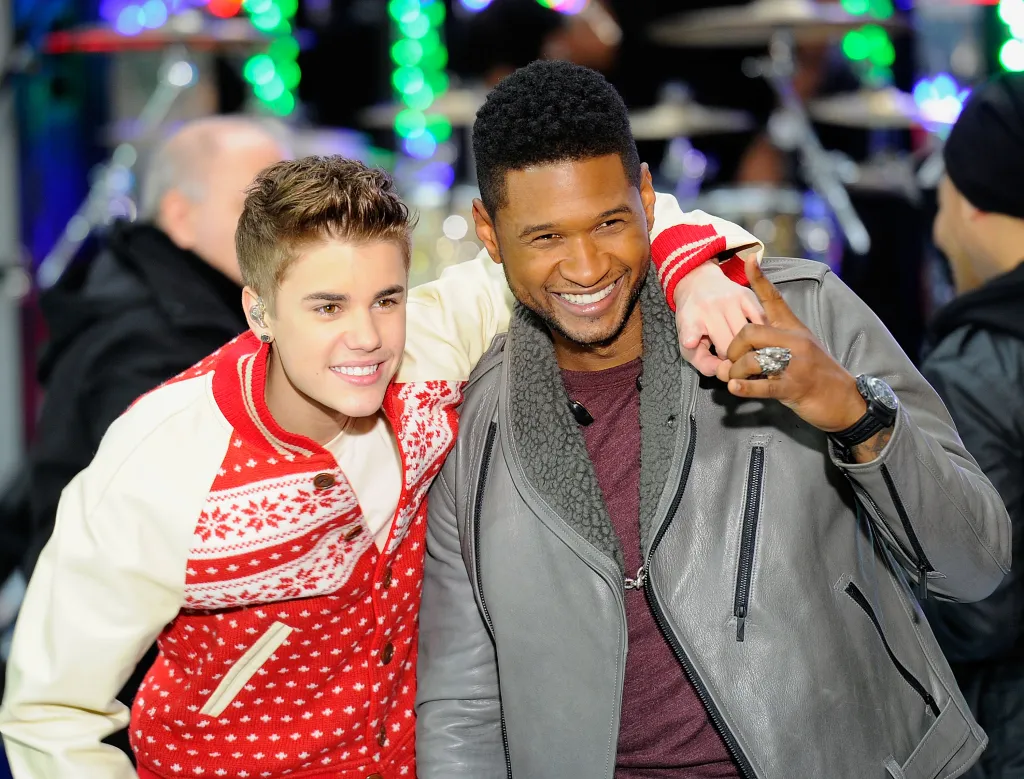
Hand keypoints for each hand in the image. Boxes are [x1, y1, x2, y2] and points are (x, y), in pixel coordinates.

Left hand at [673, 261, 765, 376]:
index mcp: (690, 319)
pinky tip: (760, 339)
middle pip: (729, 344)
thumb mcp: (689, 342)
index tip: (691, 342)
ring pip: (748, 335)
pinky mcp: (747, 295)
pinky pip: (762, 322)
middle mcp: (709, 307)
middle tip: (733, 359)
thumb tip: (722, 372)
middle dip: (733, 358)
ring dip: (749, 347)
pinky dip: (763, 334)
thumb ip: (702, 362)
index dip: (691, 337)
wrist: (699, 283)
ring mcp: (730, 300)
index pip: (691, 330)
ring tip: (746, 350)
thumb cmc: (694, 319)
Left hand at [721, 256, 866, 433]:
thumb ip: (774, 341)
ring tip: (733, 380)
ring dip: (735, 372)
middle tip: (730, 362)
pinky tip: (734, 388)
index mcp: (794, 328)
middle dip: (732, 348)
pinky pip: (764, 385)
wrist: (846, 400)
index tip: (751, 258)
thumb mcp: (801, 348)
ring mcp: (796, 364)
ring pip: (752, 359)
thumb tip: (745, 343)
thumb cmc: (819, 374)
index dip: (760, 279)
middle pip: (750, 332)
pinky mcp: (794, 387)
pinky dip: (746, 387)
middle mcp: (795, 341)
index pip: (775, 298)